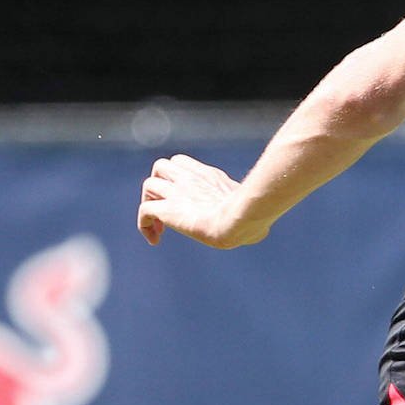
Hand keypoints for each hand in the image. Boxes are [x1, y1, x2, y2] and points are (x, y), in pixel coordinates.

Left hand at [136, 154, 262, 249]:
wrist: (239, 220)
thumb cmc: (253, 217)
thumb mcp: (252, 209)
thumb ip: (250, 213)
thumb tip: (261, 229)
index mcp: (209, 176)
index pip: (182, 163)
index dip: (177, 178)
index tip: (186, 203)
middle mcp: (189, 179)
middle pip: (161, 166)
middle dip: (160, 185)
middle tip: (169, 209)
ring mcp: (177, 193)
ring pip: (149, 185)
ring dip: (150, 202)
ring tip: (161, 227)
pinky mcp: (167, 210)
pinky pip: (144, 211)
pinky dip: (144, 225)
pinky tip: (155, 240)